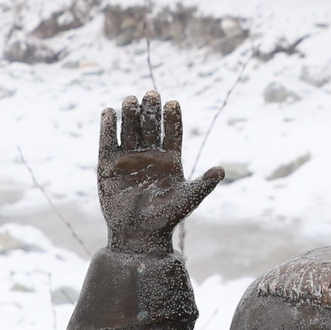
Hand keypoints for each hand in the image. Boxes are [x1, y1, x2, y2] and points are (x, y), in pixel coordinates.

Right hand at [97, 91, 224, 255]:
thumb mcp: (187, 200)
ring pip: (130, 129)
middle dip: (151, 110)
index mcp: (170, 159)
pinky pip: (108, 141)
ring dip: (130, 113)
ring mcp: (128, 158)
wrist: (137, 235)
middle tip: (152, 94)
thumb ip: (204, 184)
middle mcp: (150, 155)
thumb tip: (222, 170)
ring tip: (131, 100)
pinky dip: (108, 127)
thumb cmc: (165, 219)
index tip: (173, 103)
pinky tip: (109, 112)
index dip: (172, 118)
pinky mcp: (108, 164)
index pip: (172, 132)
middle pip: (150, 125)